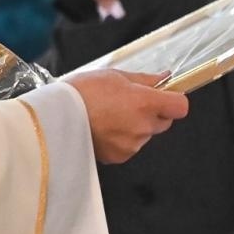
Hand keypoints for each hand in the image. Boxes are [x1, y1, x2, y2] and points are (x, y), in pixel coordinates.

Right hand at [66, 70, 188, 163]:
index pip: (180, 107)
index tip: (164, 95)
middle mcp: (143, 126)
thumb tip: (165, 79)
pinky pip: (130, 146)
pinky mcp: (120, 157)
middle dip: (153, 113)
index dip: (174, 100)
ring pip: (146, 134)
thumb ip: (144, 80)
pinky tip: (104, 128)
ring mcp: (132, 144)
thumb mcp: (115, 76)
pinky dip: (122, 139)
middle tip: (129, 103)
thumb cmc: (81, 93)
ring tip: (110, 115)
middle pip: (164, 122)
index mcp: (145, 103)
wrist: (53, 119)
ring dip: (136, 126)